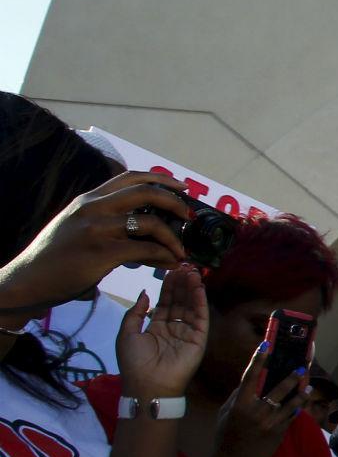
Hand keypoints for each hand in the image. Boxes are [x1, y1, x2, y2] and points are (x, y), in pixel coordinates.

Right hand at [0, 172, 190, 322]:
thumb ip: (105, 218)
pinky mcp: (102, 252)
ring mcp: (98, 229)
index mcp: (89, 199)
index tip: (181, 186)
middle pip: (145, 192)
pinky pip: (146, 250)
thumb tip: (145, 225)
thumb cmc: (56, 256)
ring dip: (172, 238)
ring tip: (180, 250)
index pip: (130, 177)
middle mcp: (93, 207)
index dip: (160, 178)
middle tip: (188, 216)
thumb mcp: (77, 225)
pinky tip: (170, 263)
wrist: (30, 279)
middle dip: (174, 202)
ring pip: (150, 222)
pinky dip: (164, 256)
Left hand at [114, 264, 207, 399]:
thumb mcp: (127, 333)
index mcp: (156, 327)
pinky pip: (200, 318)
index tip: (171, 270)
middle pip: (179, 301)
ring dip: (192, 289)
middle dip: (181, 283)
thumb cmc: (134, 361)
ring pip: (190, 306)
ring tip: (193, 272)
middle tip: (184, 265)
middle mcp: (173, 327)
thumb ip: (135, 312)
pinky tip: (199, 287)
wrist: (147, 384)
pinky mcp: (199, 339)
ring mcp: (187, 333)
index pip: (165, 302)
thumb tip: (145, 293)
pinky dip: (200, 302)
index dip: (168, 286)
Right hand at [214, 342, 309, 456]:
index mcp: (240, 404)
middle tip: (301, 368)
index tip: (267, 344)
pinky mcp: (279, 434)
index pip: (250, 376)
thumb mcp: (227, 412)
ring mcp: (270, 423)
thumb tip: (251, 380)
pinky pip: (291, 418)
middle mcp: (257, 412)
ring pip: (291, 404)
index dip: (259, 359)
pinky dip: (296, 410)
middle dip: (291, 377)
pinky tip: (301, 404)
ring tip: (308, 387)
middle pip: (279, 389)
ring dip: (301, 394)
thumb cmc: (226, 434)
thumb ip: (238, 396)